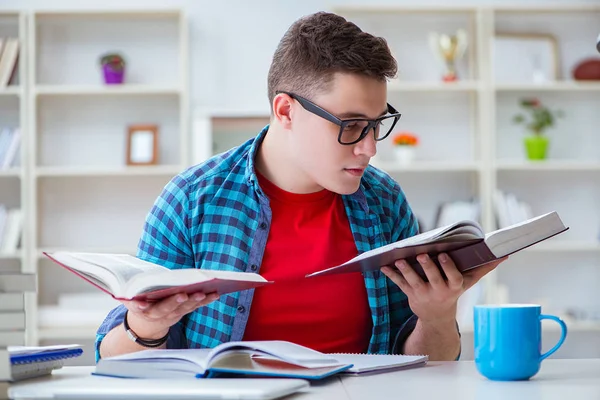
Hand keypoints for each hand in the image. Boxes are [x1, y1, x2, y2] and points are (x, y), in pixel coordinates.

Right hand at [122, 292, 218, 338]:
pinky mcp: (182, 313)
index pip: (139, 307)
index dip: (139, 306)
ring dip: (196, 301)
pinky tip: (215, 294)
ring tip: (206, 293)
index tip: (141, 304)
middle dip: (175, 302)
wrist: (145, 326)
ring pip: (184, 308)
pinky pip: (194, 307)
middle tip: (183, 295)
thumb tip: (125, 290)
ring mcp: (171, 314)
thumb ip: (130, 297)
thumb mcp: (130, 301)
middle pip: (166, 308)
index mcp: (141, 309)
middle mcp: (157, 313)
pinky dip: (205, 301)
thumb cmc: (138, 303)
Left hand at [381, 254, 506, 324]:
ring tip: (398, 260)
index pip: (453, 277)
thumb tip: (504, 256)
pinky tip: (383, 266)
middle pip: (433, 277)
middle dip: (428, 266)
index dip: (448, 267)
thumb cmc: (454, 291)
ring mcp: (423, 293)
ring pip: (413, 281)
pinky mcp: (410, 294)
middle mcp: (439, 291)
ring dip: (405, 270)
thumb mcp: (469, 282)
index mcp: (454, 286)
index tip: (444, 255)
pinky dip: (391, 275)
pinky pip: (400, 284)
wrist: (437, 316)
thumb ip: (483, 268)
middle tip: (422, 255)